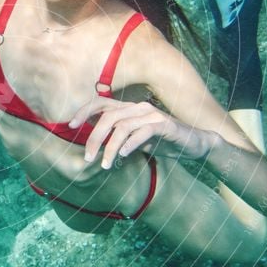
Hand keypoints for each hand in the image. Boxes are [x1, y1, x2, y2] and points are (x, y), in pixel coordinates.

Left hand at [68, 99, 217, 168]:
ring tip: (104, 164)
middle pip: (108, 117)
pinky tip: (123, 156)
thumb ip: (118, 139)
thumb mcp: (136, 141)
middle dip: (94, 137)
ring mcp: (152, 115)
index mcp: (129, 109)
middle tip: (88, 157)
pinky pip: (143, 132)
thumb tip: (96, 146)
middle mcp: (138, 108)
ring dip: (110, 147)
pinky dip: (130, 144)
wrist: (196, 144)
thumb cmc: (164, 143)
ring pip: (122, 127)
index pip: (101, 103)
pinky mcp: (165, 125)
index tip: (70, 126)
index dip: (84, 111)